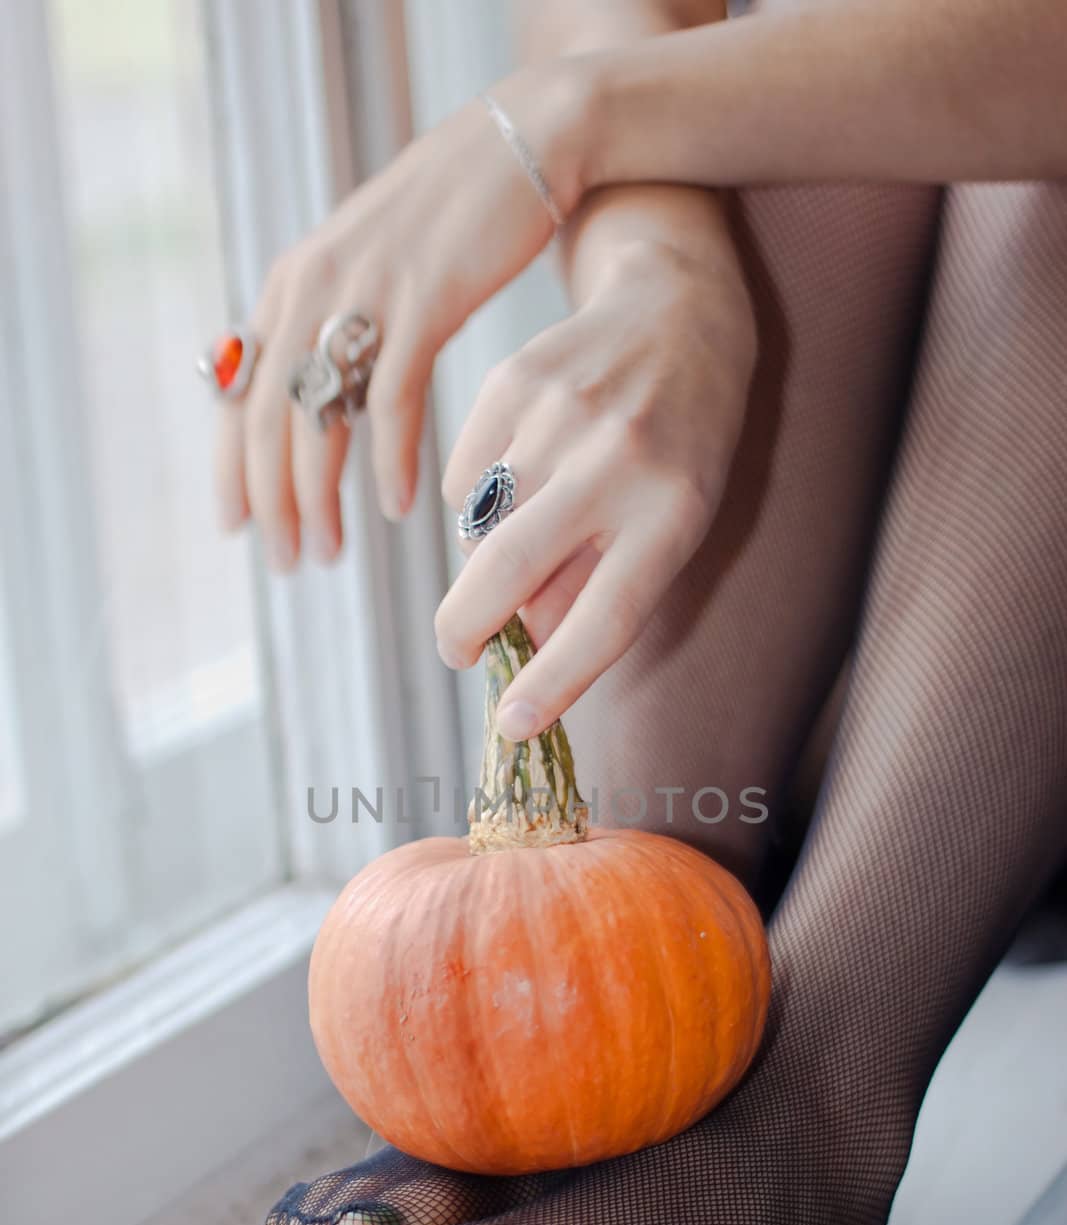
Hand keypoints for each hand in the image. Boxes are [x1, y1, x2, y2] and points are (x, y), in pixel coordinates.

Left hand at [214, 64, 586, 569]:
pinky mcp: (419, 298)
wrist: (516, 147)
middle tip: (290, 563)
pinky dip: (391, 461)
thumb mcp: (366, 273)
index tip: (238, 529)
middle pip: (269, 421)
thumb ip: (329, 331)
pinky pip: (392, 401)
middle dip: (273, 504)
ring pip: (319, 419)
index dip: (233, 469)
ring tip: (332, 551)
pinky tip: (398, 506)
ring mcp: (361, 293)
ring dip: (321, 497)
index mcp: (289, 287)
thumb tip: (308, 405)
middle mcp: (309, 289)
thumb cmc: (447, 225)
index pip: (239, 396)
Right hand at [435, 237, 756, 739]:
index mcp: (672, 512)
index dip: (556, 681)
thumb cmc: (680, 443)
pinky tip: (516, 476)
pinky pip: (463, 475)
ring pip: (479, 525)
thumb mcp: (673, 521)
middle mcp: (617, 462)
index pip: (606, 618)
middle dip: (465, 628)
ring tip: (520, 538)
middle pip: (511, 570)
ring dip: (484, 558)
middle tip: (459, 652)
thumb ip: (601, 586)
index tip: (515, 726)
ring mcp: (561, 416)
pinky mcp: (513, 379)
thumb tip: (529, 647)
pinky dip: (475, 498)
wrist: (678, 309)